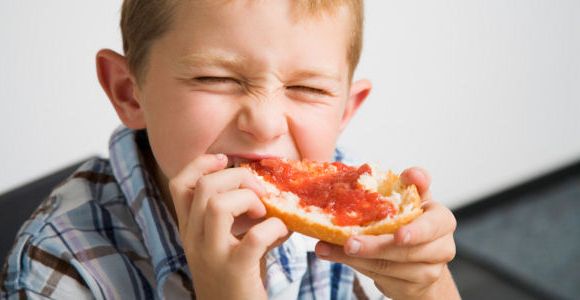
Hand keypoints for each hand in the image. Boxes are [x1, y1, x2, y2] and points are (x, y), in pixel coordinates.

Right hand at [169, 154, 289, 299]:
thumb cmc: (236, 278)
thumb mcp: (229, 242)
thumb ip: (242, 217)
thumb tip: (272, 192)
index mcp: (190, 229)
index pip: (179, 184)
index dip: (201, 164)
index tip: (225, 161)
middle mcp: (194, 239)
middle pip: (204, 187)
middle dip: (236, 177)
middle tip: (257, 191)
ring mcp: (212, 255)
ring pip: (218, 206)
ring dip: (248, 199)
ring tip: (262, 212)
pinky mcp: (235, 271)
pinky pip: (254, 238)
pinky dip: (274, 227)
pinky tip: (281, 231)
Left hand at [315, 167, 458, 298]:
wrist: (421, 261)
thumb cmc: (413, 223)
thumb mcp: (412, 201)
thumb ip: (411, 185)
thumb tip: (413, 174)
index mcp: (442, 221)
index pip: (433, 225)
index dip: (417, 231)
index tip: (399, 235)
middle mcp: (441, 248)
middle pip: (406, 251)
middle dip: (375, 247)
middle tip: (349, 243)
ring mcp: (427, 271)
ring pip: (389, 266)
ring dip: (357, 257)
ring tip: (330, 248)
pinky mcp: (410, 288)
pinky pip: (380, 277)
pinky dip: (355, 265)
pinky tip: (336, 255)